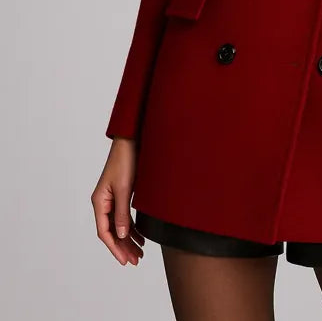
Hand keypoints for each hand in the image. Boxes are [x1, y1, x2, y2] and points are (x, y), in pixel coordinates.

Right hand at [91, 136, 144, 265]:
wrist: (131, 142)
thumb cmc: (125, 161)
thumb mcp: (125, 189)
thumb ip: (122, 213)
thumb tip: (121, 235)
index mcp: (99, 202)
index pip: (104, 232)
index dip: (114, 247)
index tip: (125, 260)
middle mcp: (104, 203)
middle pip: (112, 231)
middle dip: (123, 247)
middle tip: (136, 261)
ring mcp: (112, 199)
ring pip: (119, 226)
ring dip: (129, 240)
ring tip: (140, 253)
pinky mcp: (122, 195)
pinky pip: (125, 217)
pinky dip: (133, 228)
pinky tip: (141, 237)